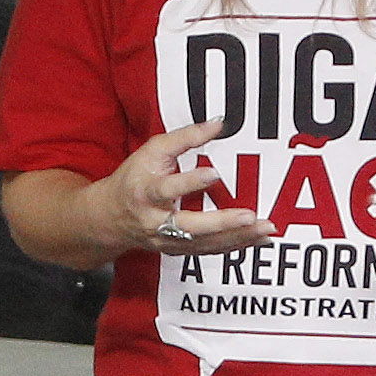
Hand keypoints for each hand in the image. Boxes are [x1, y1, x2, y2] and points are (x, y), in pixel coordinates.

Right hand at [91, 117, 270, 259]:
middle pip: (190, 226)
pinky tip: (258, 239)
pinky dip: (236, 246)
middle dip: (222, 222)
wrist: (110, 218)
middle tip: (249, 215)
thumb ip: (185, 138)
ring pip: (205, 243)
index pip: (167, 189)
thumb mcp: (153, 151)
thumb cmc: (134, 180)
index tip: (214, 173)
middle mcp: (155, 221)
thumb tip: (218, 124)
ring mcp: (167, 240)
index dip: (189, 183)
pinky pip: (210, 251)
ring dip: (238, 237)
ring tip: (265, 228)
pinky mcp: (178, 250)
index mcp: (146, 193)